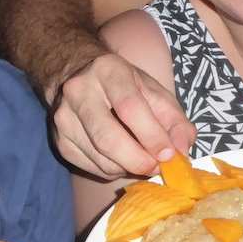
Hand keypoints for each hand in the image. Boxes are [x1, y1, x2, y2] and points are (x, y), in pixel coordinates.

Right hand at [51, 52, 195, 178]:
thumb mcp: (152, 90)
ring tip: (144, 162)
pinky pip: (91, 168)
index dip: (151, 135)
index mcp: (108, 71)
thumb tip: (182, 149)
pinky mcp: (59, 141)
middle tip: (158, 168)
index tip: (168, 156)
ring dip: (128, 168)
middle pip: (108, 138)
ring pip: (100, 158)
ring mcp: (64, 118)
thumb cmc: (122, 84)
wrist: (76, 74)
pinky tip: (122, 160)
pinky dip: (113, 171)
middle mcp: (79, 92)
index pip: (129, 107)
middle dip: (138, 160)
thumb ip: (174, 119)